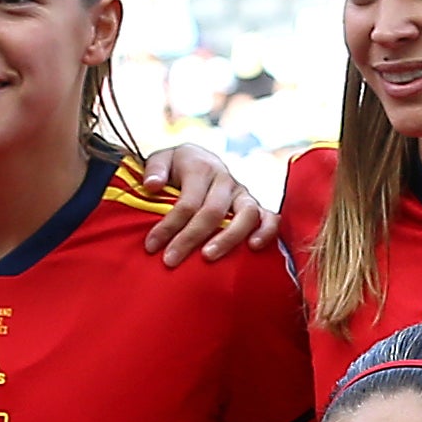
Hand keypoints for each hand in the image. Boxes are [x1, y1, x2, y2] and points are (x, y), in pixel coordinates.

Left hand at [140, 141, 275, 261]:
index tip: (151, 247)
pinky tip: (254, 248)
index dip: (168, 226)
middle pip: (212, 212)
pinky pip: (270, 218)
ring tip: (208, 257)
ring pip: (245, 215)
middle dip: (190, 238)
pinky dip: (267, 231)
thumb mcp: (162, 160)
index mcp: (202, 167)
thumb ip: (155, 169)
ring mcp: (243, 194)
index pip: (186, 202)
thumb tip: (152, 185)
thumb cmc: (177, 169)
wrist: (201, 163)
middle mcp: (225, 179)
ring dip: (227, 238)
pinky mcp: (256, 207)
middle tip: (171, 260)